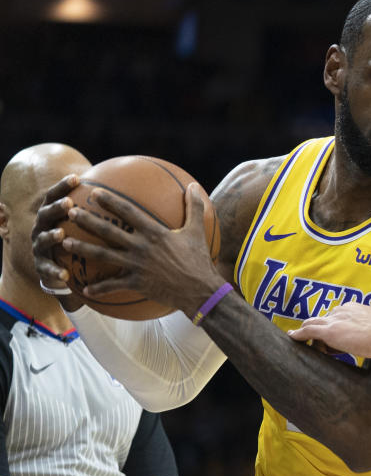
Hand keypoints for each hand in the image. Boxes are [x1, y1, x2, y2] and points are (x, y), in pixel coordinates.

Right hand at [31, 174, 83, 309]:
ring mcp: (39, 246)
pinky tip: (65, 275)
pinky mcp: (41, 266)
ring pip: (42, 240)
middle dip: (56, 208)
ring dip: (51, 236)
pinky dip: (55, 271)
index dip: (62, 186)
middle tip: (68, 203)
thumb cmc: (72, 237)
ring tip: (61, 234)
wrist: (56, 265)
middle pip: (45, 214)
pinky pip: (47, 269)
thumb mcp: (80, 223)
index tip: (76, 178)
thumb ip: (91, 208)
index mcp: (51, 214)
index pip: (54, 196)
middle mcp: (41, 227)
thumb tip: (116, 186)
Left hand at [58, 183, 222, 314]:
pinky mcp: (137, 283)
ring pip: (104, 256)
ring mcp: (137, 266)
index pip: (129, 212)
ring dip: (83, 248)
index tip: (94, 193)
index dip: (111, 202)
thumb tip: (194, 186)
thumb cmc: (199, 260)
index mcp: (155, 233)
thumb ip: (194, 208)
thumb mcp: (197, 232)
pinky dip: (99, 287)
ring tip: (65, 242)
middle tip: (70, 212)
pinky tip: (86, 289)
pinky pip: (113, 285)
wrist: (200, 290)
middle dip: (87, 221)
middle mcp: (142, 247)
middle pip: (109, 232)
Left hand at [287, 302, 370, 358]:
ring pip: (312, 324)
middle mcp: (342, 310)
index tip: (335, 339)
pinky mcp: (330, 331)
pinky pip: (307, 331)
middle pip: (322, 320)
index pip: (335, 316)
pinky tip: (292, 338)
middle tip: (321, 346)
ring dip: (308, 335)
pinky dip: (298, 335)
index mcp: (353, 308)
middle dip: (318, 331)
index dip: (332, 327)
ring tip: (305, 345)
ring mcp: (335, 320)